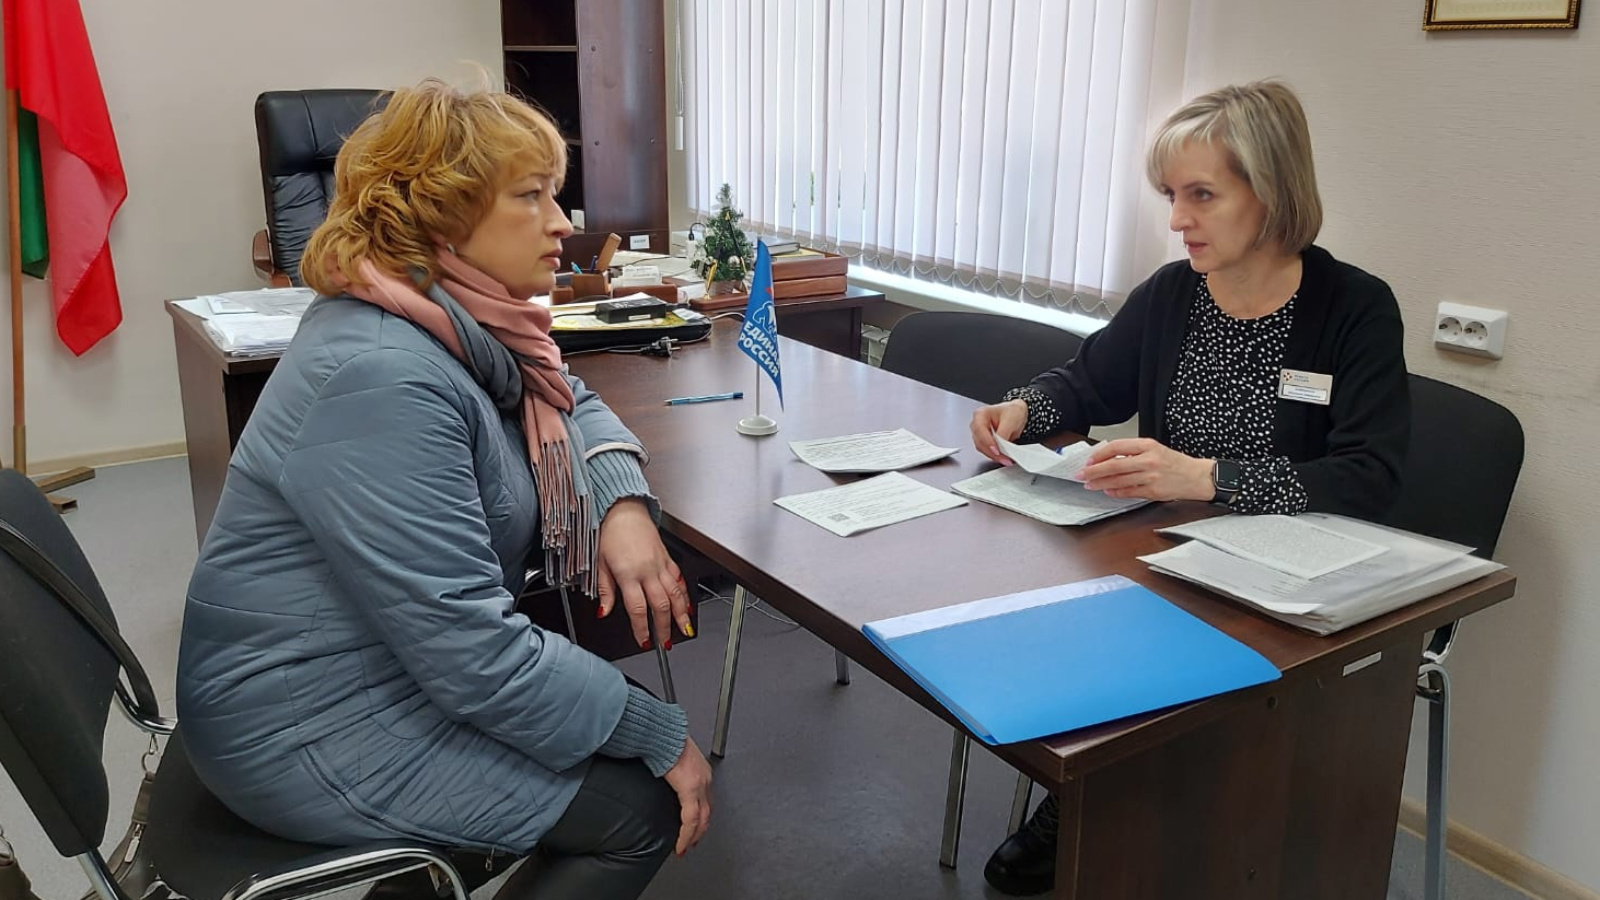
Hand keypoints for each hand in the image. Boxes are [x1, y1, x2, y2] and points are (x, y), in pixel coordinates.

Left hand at [595, 499, 689, 648]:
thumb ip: (605, 590)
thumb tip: (604, 611)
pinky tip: (687, 606)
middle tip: (665, 643)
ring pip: (675, 594)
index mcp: (628, 574)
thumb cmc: (610, 534)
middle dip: (665, 627)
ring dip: (681, 615)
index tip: (644, 640)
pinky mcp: (667, 559)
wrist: (624, 510)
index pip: (638, 608)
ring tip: (685, 630)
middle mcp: (647, 570)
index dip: (642, 628)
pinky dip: (685, 595)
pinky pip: (679, 580)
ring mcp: (660, 564)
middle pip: (661, 605)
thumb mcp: (599, 563)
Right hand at [663, 737, 712, 855]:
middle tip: (692, 843)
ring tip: (685, 847)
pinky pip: (690, 820)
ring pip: (701, 819)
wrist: (662, 731)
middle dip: (700, 830)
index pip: (705, 800)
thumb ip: (673, 769)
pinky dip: (686, 835)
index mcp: (701, 770)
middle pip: (707, 812)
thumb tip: (665, 773)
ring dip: (694, 836)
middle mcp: (704, 778)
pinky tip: (681, 844)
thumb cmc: (664, 739)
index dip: (701, 816)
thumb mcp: (672, 757)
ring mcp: (699, 784)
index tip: (694, 826)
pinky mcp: (689, 789)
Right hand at [969, 399, 1028, 464]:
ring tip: (1005, 459)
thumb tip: (999, 446)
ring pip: (982, 448)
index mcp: (980, 415)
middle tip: (1003, 458)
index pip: (980, 430)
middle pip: (979, 442)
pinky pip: (986, 451)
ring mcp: (980, 434)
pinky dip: (995, 455)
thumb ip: (1003, 433)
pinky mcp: (985, 442)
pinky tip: (1003, 457)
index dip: (988, 442)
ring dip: (993, 456)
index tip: (997, 450)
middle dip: (991, 452)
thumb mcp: (1010, 420)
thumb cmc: (1012, 411)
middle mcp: (977, 424)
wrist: (1017, 413)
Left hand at [1077, 438, 1214, 501]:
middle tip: (1081, 474)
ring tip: (1089, 484)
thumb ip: (1132, 452)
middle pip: (1114, 465)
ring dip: (1101, 483)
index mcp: (1147, 445)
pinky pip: (1129, 492)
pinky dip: (1115, 492)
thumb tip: (1106, 458)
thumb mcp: (1154, 449)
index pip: (1116, 447)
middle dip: (1093, 471)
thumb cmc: (1174, 463)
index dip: (1099, 455)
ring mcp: (1151, 477)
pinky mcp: (1153, 491)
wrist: (1197, 477)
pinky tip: (1107, 491)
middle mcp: (1149, 460)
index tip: (1088, 460)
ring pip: (1119, 480)